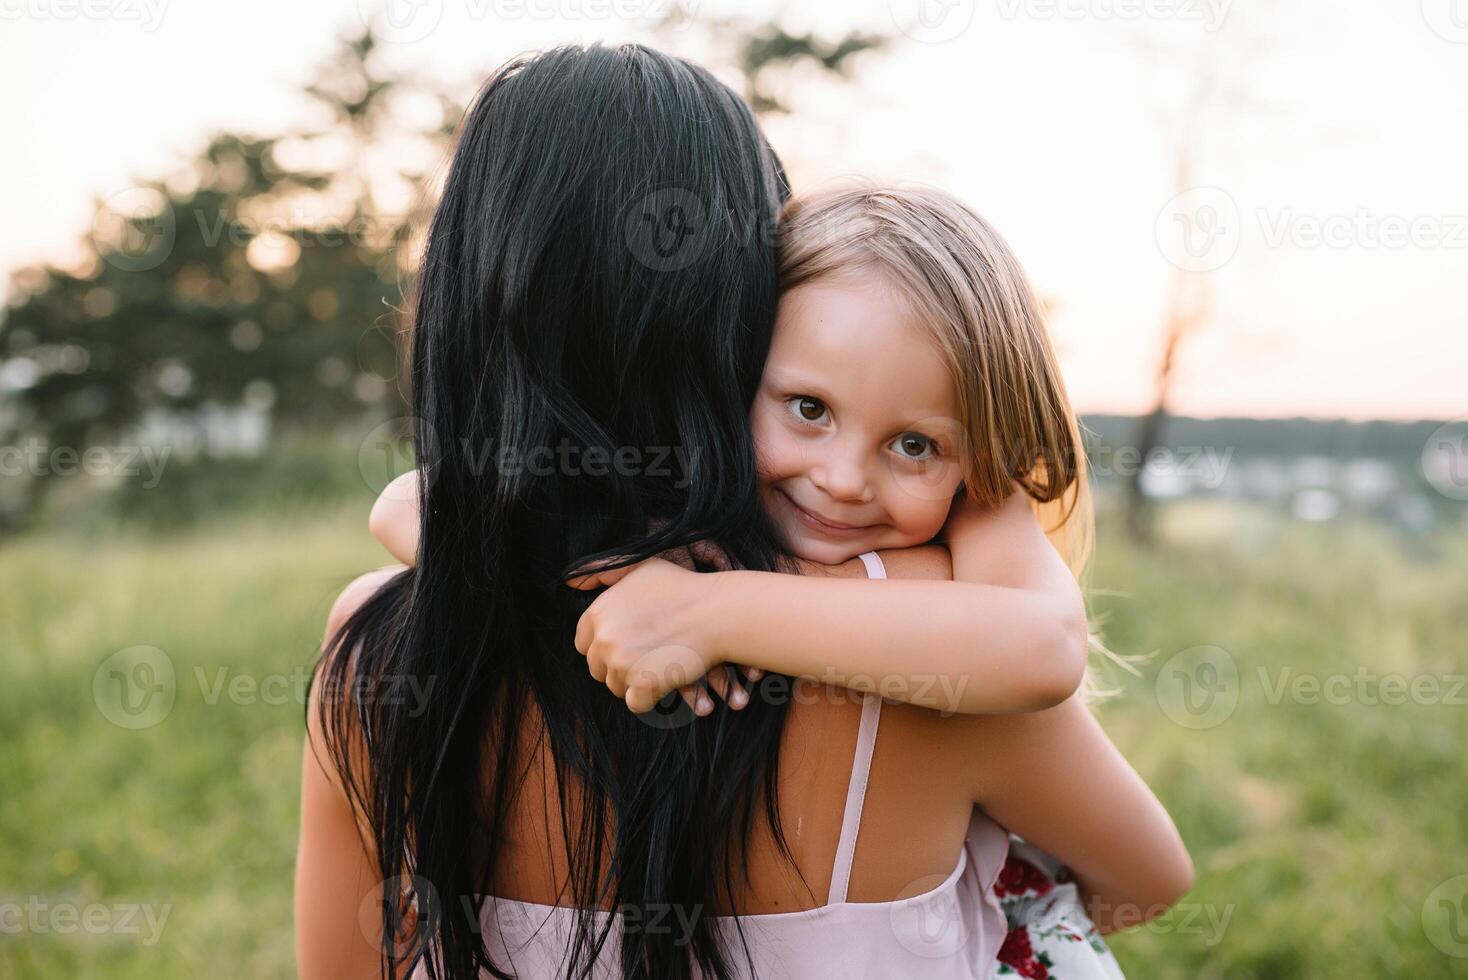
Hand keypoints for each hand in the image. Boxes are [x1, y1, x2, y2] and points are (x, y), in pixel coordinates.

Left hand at [566, 554, 758, 715]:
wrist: (717, 612)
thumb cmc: (682, 588)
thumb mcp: (640, 566)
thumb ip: (603, 571)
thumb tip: (569, 582)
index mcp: (598, 613)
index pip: (585, 644)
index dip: (607, 646)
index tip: (630, 643)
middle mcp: (605, 638)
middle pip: (599, 669)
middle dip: (620, 666)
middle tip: (649, 656)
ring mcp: (622, 663)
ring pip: (617, 687)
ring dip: (637, 681)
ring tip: (661, 663)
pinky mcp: (643, 684)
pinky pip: (636, 704)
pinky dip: (651, 697)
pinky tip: (667, 680)